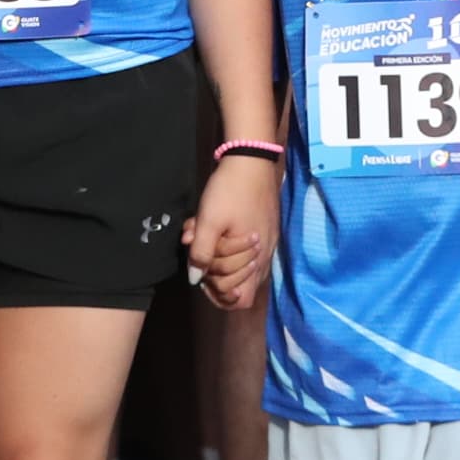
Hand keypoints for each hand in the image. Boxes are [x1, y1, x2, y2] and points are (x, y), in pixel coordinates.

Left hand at [186, 152, 277, 308]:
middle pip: (239, 285)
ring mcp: (266, 244)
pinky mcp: (263, 230)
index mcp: (255, 259)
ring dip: (217, 257)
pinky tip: (209, 228)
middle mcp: (264, 257)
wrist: (251, 161)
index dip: (220, 295)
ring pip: (240, 267)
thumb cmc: (230, 192)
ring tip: (200, 238)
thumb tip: (194, 279)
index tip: (205, 277)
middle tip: (199, 254)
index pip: (241, 299)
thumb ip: (201, 253)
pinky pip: (242, 250)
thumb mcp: (209, 222)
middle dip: (215, 274)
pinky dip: (224, 244)